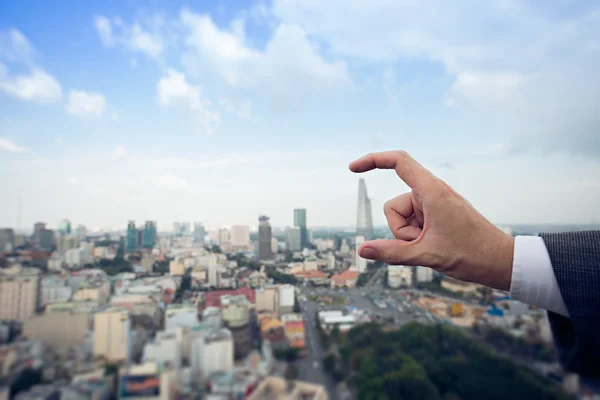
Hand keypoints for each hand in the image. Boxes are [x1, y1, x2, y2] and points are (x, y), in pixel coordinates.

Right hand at [349, 151, 514, 290]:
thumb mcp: (426, 255)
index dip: (373, 160)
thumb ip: (391, 253)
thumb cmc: (471, 254)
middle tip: (424, 244)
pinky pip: (413, 223)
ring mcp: (435, 204)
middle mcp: (432, 193)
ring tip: (433, 246)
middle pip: (393, 206)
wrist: (501, 262)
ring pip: (402, 218)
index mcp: (431, 191)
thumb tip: (362, 250)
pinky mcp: (437, 214)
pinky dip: (416, 236)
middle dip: (399, 229)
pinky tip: (435, 246)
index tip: (353, 168)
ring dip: (409, 236)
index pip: (398, 162)